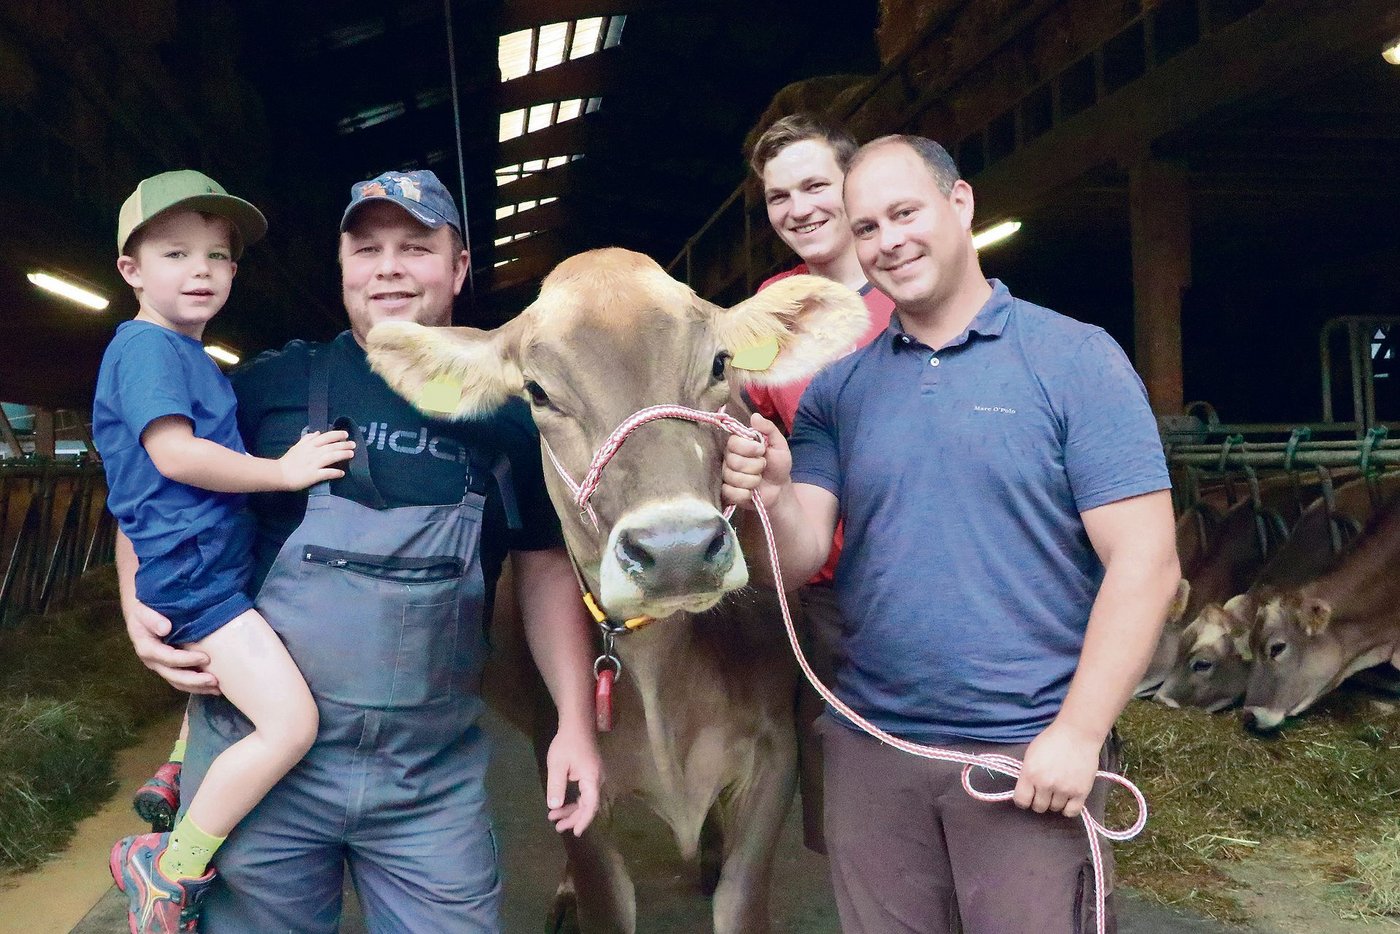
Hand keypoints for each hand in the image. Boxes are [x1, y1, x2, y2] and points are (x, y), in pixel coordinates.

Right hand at [122, 597, 219, 693]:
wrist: (143, 616)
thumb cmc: (145, 612)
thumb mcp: (144, 611)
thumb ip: (153, 619)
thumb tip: (165, 628)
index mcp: (147, 648)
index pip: (168, 658)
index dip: (186, 660)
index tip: (205, 658)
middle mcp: (154, 662)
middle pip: (173, 676)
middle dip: (194, 680)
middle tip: (214, 680)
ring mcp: (162, 667)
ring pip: (179, 682)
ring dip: (198, 687)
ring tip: (217, 688)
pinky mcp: (170, 668)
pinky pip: (183, 681)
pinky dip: (197, 685)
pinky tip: (213, 687)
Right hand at [277, 430, 354, 490]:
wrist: (279, 474)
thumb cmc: (288, 460)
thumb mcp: (297, 446)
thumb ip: (307, 439)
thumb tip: (318, 432)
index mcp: (309, 445)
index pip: (325, 437)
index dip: (336, 435)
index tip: (346, 435)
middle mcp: (312, 453)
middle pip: (330, 447)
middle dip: (343, 445)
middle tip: (353, 444)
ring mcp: (313, 464)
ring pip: (330, 457)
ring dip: (342, 455)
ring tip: (351, 454)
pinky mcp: (313, 475)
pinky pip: (326, 473)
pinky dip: (335, 472)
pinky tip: (342, 473)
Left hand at [545, 720, 602, 835]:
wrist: (577, 723)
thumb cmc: (567, 743)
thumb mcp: (557, 764)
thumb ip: (556, 786)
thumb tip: (554, 806)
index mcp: (592, 779)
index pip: (590, 806)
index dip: (583, 820)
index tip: (575, 833)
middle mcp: (598, 780)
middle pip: (589, 805)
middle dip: (574, 817)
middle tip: (557, 827)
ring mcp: (596, 776)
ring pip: (587, 799)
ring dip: (572, 810)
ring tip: (555, 817)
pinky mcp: (591, 773)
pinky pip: (586, 792)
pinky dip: (575, 800)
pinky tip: (563, 803)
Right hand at [722, 413, 789, 509]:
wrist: (780, 489)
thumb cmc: (778, 465)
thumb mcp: (779, 445)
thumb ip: (768, 429)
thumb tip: (754, 416)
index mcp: (739, 445)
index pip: (733, 442)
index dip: (748, 448)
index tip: (762, 450)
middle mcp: (729, 459)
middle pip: (733, 461)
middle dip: (754, 466)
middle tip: (763, 467)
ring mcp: (727, 476)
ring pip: (732, 477)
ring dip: (752, 480)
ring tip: (759, 480)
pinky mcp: (727, 492)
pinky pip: (730, 492)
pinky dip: (745, 493)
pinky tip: (752, 492)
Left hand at [1013, 721, 1101, 818]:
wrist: (1077, 734)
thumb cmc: (1052, 740)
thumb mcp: (1031, 755)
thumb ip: (1027, 774)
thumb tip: (1026, 790)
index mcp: (1030, 774)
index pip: (1021, 801)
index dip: (1023, 800)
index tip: (1028, 796)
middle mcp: (1046, 784)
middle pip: (1038, 807)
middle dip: (1040, 800)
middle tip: (1045, 791)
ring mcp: (1064, 789)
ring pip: (1055, 809)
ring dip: (1055, 802)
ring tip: (1058, 790)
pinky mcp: (1081, 792)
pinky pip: (1071, 812)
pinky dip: (1068, 809)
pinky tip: (1068, 799)